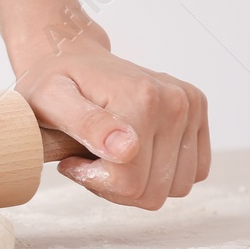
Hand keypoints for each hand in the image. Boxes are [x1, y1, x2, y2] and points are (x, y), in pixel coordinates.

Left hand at [15, 38, 209, 209]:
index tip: (72, 161)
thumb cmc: (55, 81)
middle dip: (117, 186)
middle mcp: (175, 101)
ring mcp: (191, 105)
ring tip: (109, 157)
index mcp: (142, 99)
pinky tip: (132, 155)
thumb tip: (128, 149)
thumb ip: (87, 124)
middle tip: (90, 161)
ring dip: (140, 182)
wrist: (72, 56)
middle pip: (154, 192)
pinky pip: (192, 172)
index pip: (130, 183)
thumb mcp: (52, 100)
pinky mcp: (197, 112)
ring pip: (174, 187)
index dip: (95, 181)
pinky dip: (162, 173)